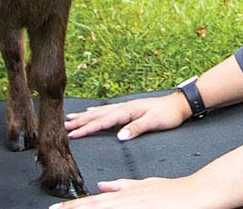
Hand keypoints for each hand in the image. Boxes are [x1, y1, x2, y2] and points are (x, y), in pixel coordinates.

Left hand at [49, 176, 208, 208]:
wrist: (197, 192)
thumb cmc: (174, 191)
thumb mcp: (145, 185)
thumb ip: (122, 186)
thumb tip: (103, 185)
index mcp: (124, 195)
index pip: (92, 203)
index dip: (72, 207)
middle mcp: (126, 201)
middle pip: (93, 207)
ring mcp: (135, 206)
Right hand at [65, 93, 189, 141]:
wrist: (179, 104)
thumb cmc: (168, 114)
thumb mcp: (154, 122)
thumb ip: (136, 129)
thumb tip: (120, 137)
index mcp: (128, 110)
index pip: (103, 122)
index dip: (87, 129)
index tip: (73, 135)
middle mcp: (124, 107)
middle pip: (98, 115)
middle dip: (80, 121)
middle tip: (63, 127)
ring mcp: (126, 106)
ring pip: (100, 112)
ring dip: (85, 116)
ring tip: (70, 118)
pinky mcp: (129, 108)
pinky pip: (107, 110)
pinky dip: (96, 112)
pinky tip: (91, 112)